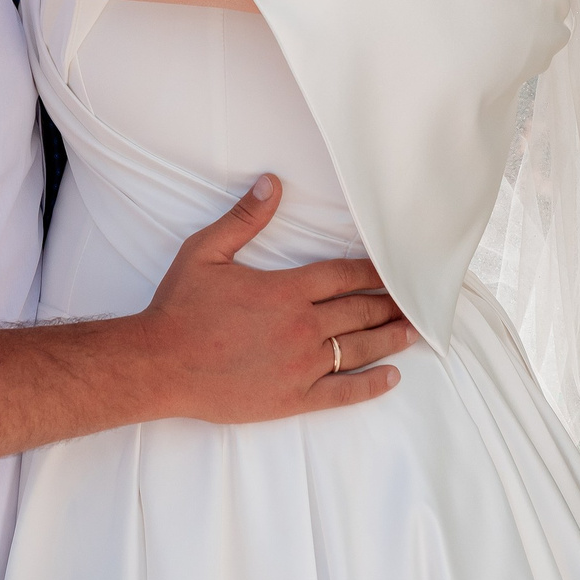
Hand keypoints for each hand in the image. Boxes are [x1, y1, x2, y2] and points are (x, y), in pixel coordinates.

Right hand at [133, 175, 411, 423]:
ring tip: (414, 332)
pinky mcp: (293, 397)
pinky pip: (343, 392)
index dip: (375, 271)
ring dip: (391, 338)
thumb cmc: (179, 307)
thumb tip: (271, 182)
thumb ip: (244, 218)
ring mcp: (301, 365)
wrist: (159, 365)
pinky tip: (392, 377)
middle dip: (391, 304)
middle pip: (360, 311)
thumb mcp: (205, 252)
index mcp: (286, 290)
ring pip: (359, 348)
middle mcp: (302, 327)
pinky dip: (371, 385)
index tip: (398, 269)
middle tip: (419, 301)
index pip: (345, 276)